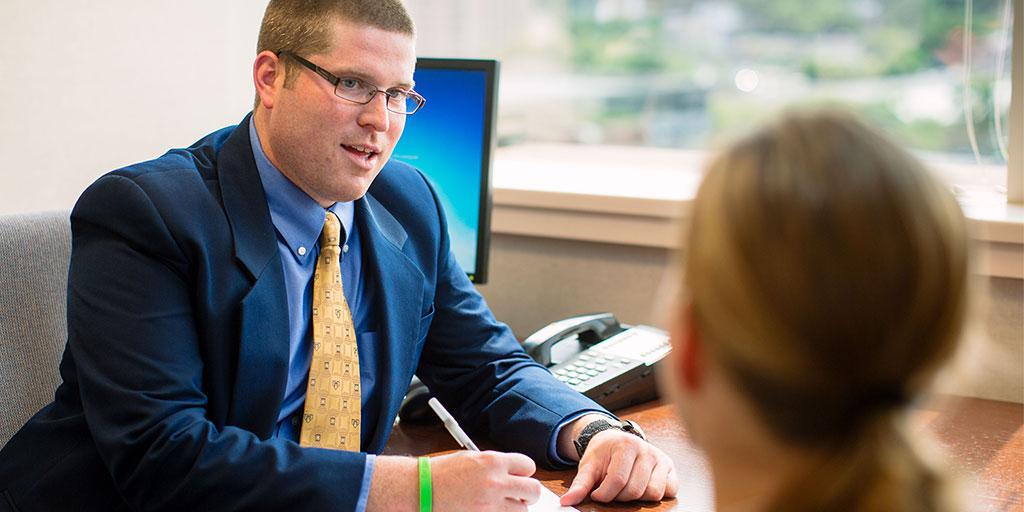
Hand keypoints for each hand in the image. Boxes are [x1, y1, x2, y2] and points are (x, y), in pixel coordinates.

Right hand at [432, 450, 542, 510]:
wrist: (423, 489)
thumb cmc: (443, 473)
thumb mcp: (473, 459)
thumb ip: (496, 465)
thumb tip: (514, 473)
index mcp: (493, 462)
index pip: (528, 466)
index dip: (524, 471)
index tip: (519, 475)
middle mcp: (496, 483)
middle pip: (533, 490)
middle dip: (529, 492)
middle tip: (520, 494)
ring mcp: (490, 505)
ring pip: (523, 510)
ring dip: (516, 507)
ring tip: (501, 504)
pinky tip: (491, 509)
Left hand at [560, 428, 677, 505]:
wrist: (614, 440)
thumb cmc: (602, 454)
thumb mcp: (588, 466)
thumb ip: (579, 485)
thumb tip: (566, 502)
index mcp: (625, 445)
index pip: (617, 481)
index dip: (604, 494)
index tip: (597, 494)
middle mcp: (646, 449)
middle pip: (635, 490)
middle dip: (619, 497)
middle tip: (611, 490)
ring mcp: (660, 458)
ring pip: (653, 493)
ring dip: (637, 497)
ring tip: (626, 487)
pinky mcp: (670, 467)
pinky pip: (669, 491)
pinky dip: (655, 494)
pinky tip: (642, 487)